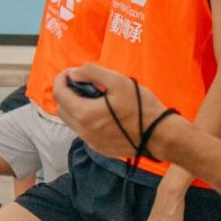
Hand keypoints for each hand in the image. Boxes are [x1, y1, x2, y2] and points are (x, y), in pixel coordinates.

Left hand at [53, 63, 170, 158]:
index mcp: (85, 114)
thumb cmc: (142, 107)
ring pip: (71, 122)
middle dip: (66, 93)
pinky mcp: (99, 148)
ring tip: (93, 96)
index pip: (59, 94)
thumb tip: (73, 74)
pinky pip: (83, 131)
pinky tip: (102, 112)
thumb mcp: (118, 81)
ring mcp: (91, 142)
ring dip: (75, 107)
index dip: (61, 79)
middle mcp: (83, 131)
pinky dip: (85, 119)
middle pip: (61, 109)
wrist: (161, 136)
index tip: (71, 72)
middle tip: (81, 82)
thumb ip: (92, 73)